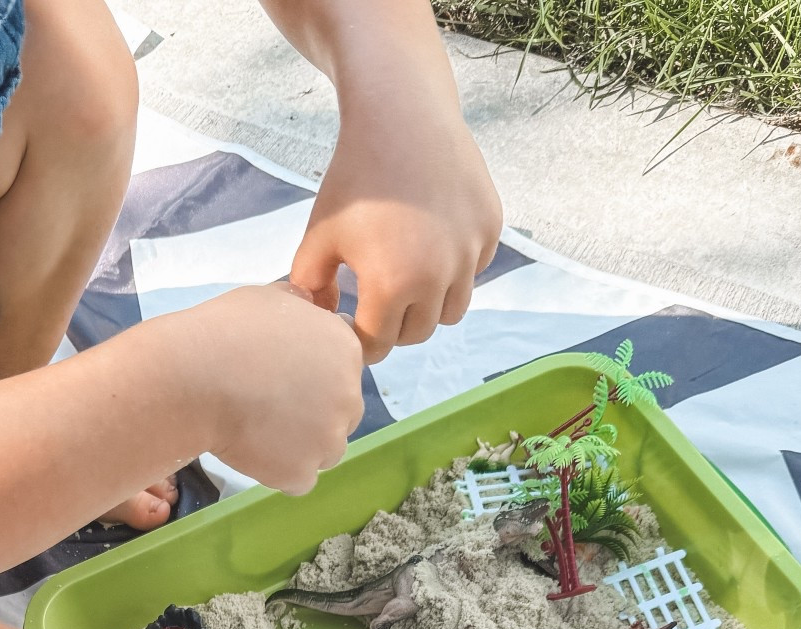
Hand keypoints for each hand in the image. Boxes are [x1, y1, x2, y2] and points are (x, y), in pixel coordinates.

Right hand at [186, 284, 365, 492]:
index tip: (283, 379)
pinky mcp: (302, 474)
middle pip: (341, 415)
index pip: (344, 373)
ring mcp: (328, 440)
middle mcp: (349, 397)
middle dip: (313, 414)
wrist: (195, 378)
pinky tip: (253, 451)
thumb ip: (299, 306)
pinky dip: (278, 472)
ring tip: (260, 431)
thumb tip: (305, 306)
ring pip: (324, 451)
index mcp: (346, 349)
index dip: (314, 378)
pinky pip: (298, 480)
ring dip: (299, 446)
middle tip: (270, 407)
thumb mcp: (271, 298)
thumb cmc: (227, 331)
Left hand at [291, 103, 501, 361]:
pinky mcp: (490, 229)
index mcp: (392, 286)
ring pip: (452, 310)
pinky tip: (431, 239)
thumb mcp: (319, 235)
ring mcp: (470, 253)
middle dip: (394, 326)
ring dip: (429, 305)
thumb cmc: (355, 177)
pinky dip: (455, 269)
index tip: (351, 319)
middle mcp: (438, 277)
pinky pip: (474, 271)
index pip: (377, 344)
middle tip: (376, 301)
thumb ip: (310, 288)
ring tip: (407, 278)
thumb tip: (323, 321)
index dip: (358, 337)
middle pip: (416, 333)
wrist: (401, 114)